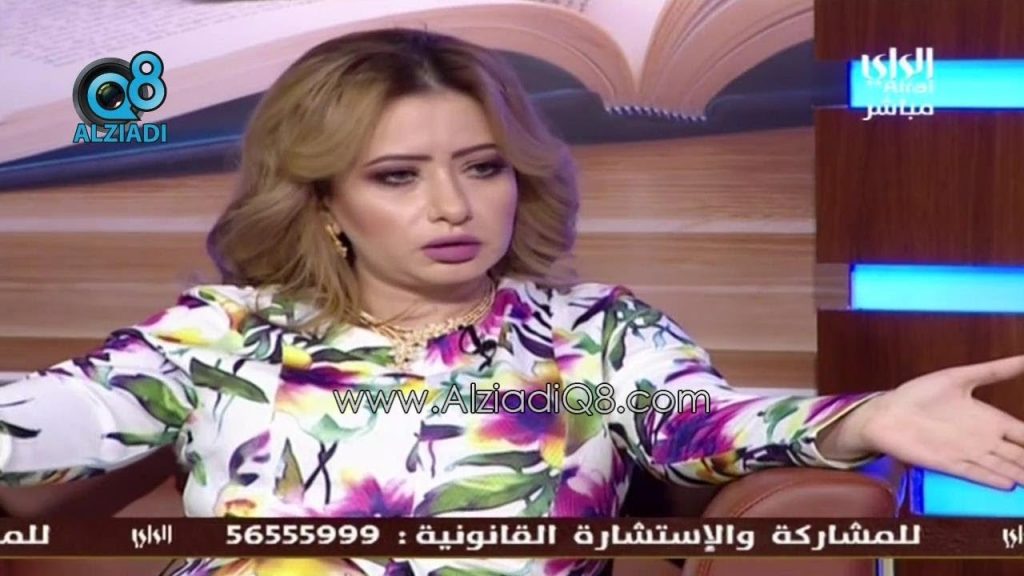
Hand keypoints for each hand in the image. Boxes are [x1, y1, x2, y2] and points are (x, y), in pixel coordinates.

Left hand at [817, 355, 1023, 488]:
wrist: (885, 413)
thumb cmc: (919, 394)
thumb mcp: (959, 378)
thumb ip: (994, 370)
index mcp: (989, 419)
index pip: (1023, 433)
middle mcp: (983, 440)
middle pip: (1019, 455)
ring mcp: (968, 453)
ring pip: (1004, 468)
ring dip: (1020, 474)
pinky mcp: (949, 464)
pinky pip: (976, 474)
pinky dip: (993, 479)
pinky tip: (1010, 485)